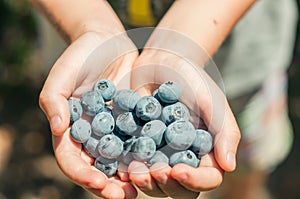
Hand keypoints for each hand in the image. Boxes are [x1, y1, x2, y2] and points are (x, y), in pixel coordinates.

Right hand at [39, 31, 138, 198]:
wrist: (107, 41)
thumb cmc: (81, 55)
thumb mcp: (62, 74)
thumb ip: (54, 100)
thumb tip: (57, 129)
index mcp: (70, 129)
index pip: (71, 159)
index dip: (82, 174)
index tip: (98, 183)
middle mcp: (92, 135)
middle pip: (97, 167)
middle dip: (108, 185)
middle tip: (124, 196)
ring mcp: (113, 130)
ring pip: (119, 160)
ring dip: (129, 176)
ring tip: (143, 188)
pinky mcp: (133, 122)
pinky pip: (138, 141)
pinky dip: (145, 155)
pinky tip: (158, 163)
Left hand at [124, 49, 239, 197]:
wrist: (162, 61)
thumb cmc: (193, 79)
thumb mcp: (212, 101)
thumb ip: (224, 131)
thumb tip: (230, 166)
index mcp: (204, 152)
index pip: (207, 177)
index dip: (195, 180)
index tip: (180, 170)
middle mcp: (181, 158)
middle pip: (177, 187)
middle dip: (166, 185)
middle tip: (155, 172)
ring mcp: (157, 154)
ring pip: (153, 182)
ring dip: (144, 182)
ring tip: (133, 170)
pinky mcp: (135, 145)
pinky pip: (130, 163)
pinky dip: (124, 169)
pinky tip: (118, 165)